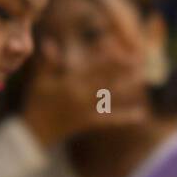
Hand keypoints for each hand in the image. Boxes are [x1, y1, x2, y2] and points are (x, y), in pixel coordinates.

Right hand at [22, 0, 147, 145]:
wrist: (33, 133)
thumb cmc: (36, 104)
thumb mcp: (40, 81)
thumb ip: (48, 63)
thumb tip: (50, 43)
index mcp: (69, 83)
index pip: (92, 67)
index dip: (106, 56)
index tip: (119, 46)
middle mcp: (81, 96)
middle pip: (106, 79)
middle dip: (123, 69)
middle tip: (140, 58)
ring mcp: (86, 110)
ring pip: (111, 96)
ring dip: (128, 87)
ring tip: (144, 77)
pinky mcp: (89, 123)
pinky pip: (110, 120)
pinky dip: (125, 118)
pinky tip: (142, 114)